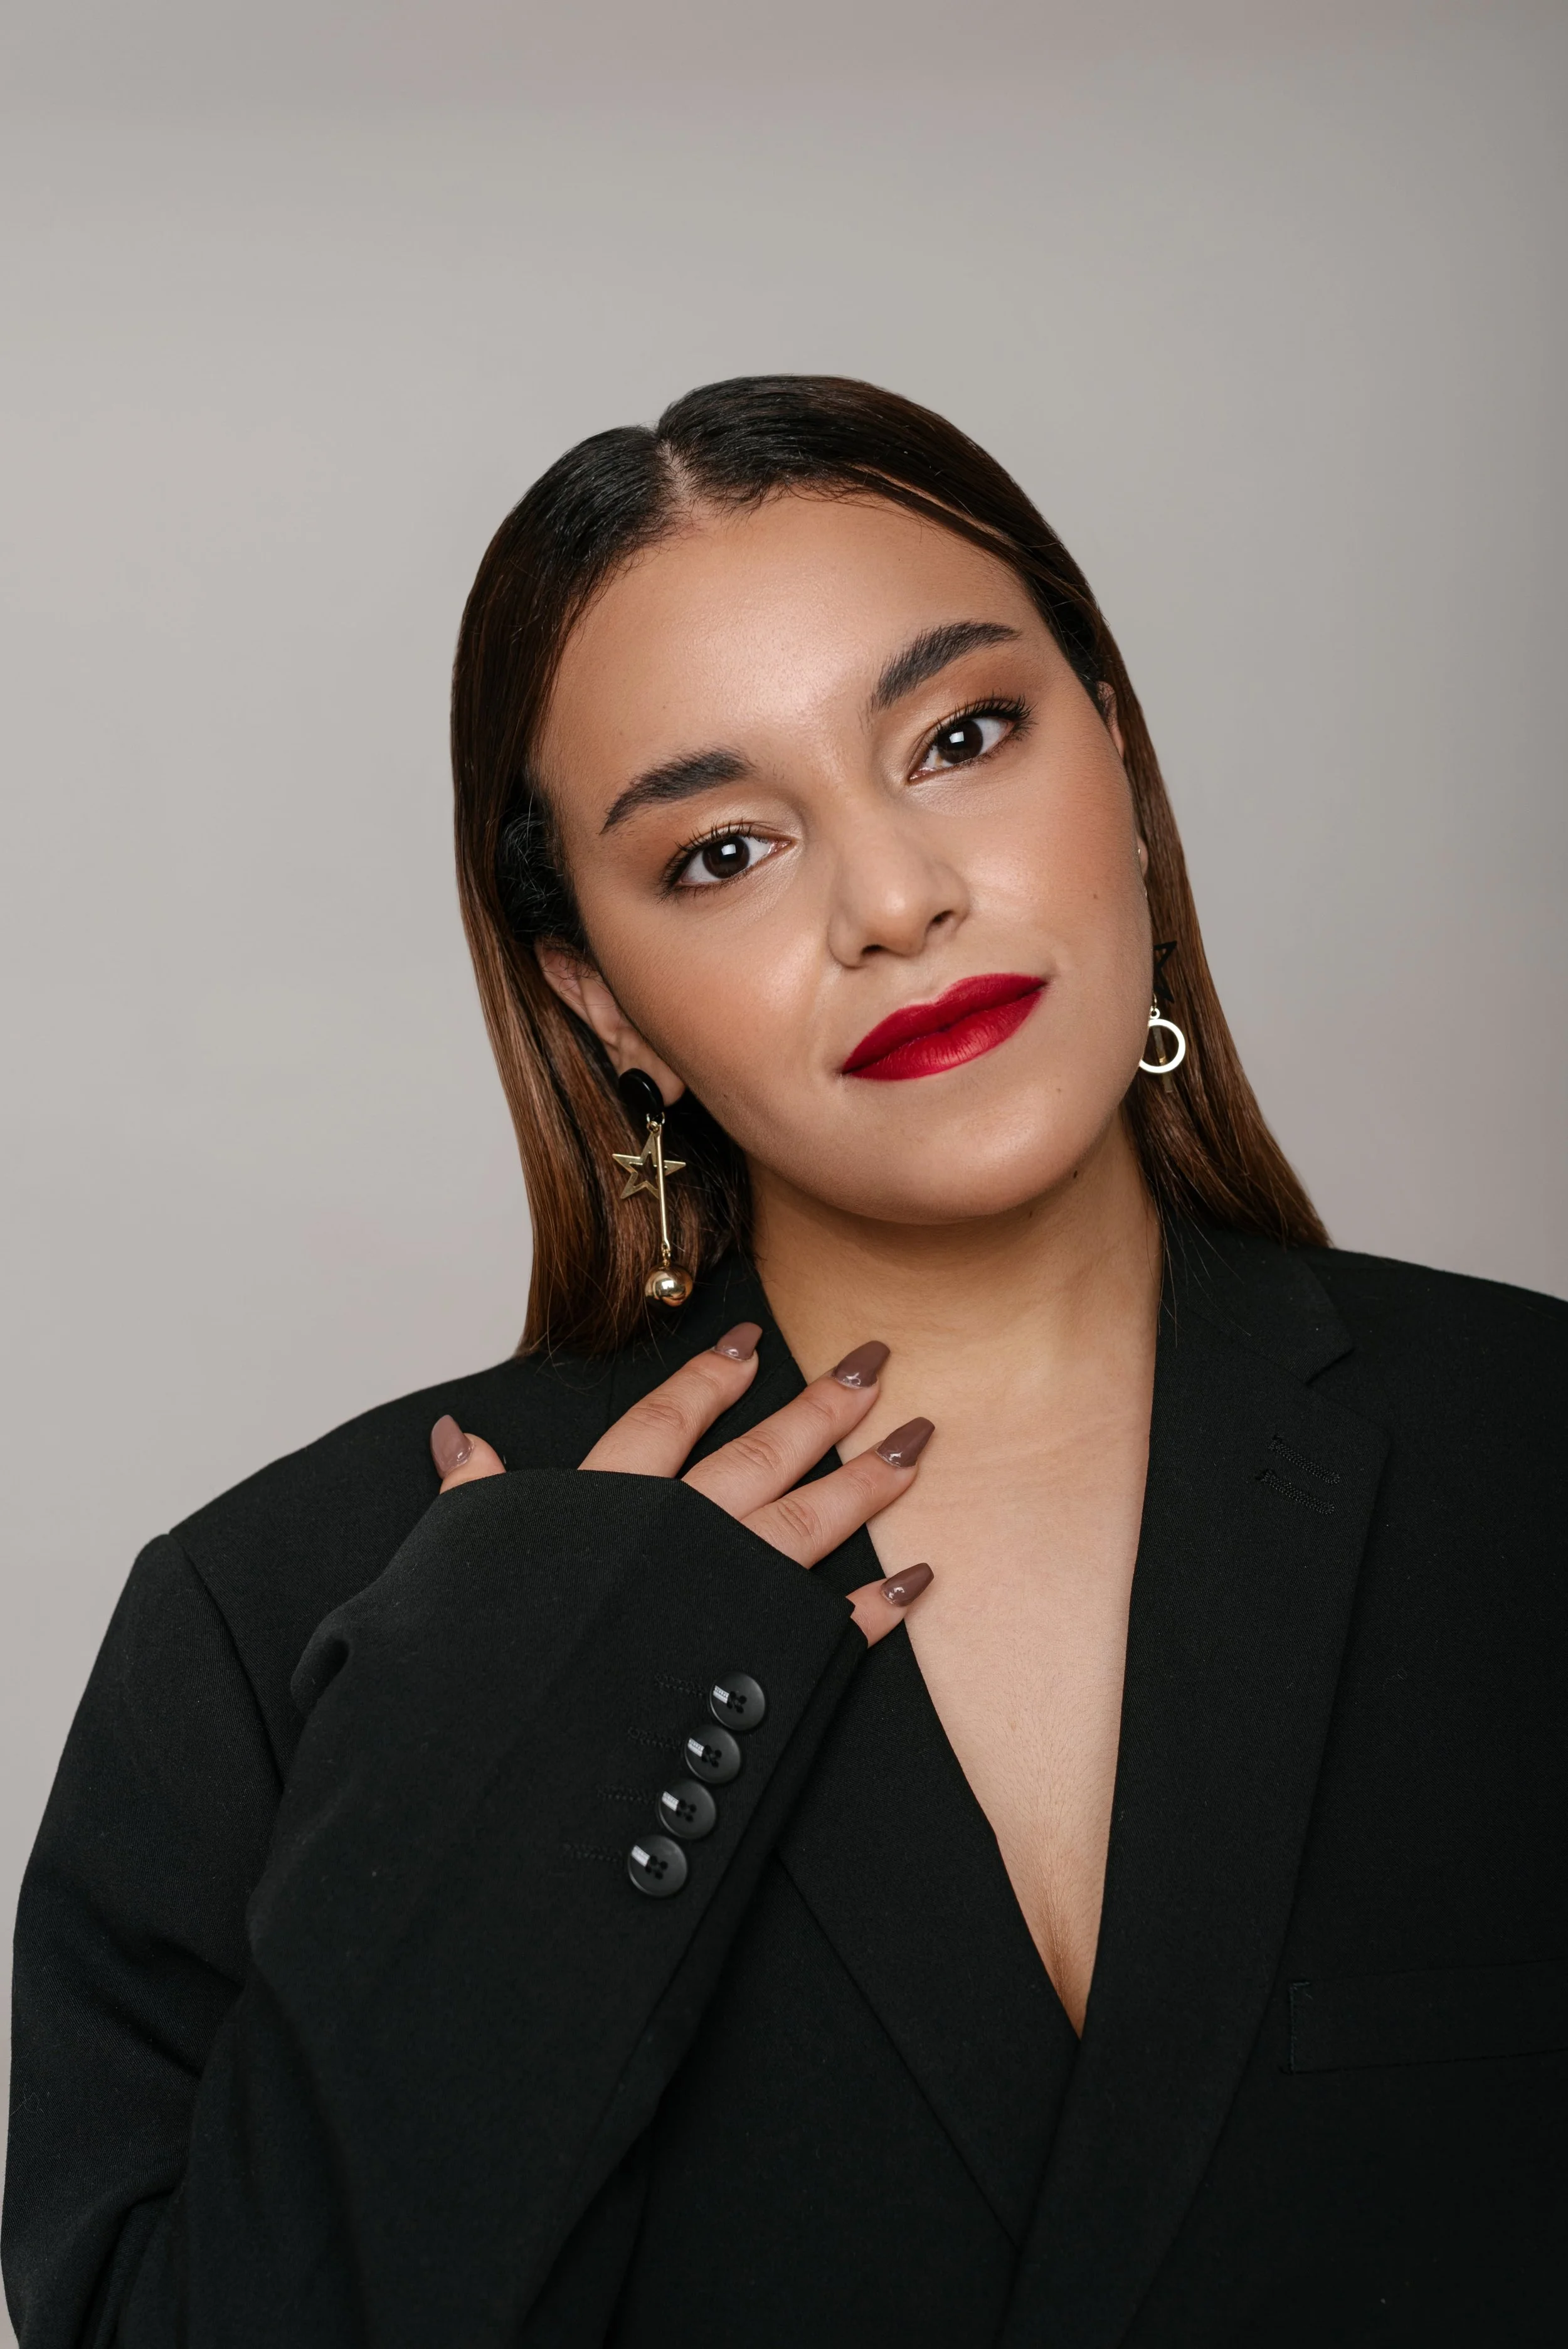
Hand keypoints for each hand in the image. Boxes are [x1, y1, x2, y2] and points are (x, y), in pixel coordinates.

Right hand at [429, 1325, 933, 1644]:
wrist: (528, 1768)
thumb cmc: (494, 1663)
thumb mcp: (473, 1562)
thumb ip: (478, 1495)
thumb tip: (459, 1437)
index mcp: (612, 1511)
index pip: (666, 1423)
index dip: (709, 1380)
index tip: (752, 1341)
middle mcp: (681, 1542)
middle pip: (761, 1457)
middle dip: (823, 1407)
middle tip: (876, 1363)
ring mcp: (730, 1600)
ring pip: (810, 1523)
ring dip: (868, 1483)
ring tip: (917, 1443)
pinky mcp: (764, 1663)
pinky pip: (833, 1630)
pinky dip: (878, 1608)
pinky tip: (916, 1580)